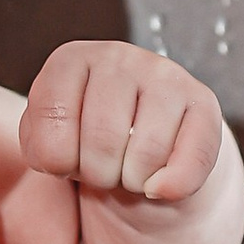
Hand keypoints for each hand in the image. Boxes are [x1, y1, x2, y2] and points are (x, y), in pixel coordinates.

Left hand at [21, 41, 224, 208]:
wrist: (138, 151)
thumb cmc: (86, 145)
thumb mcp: (49, 145)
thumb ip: (40, 153)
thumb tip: (71, 175)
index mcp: (70, 60)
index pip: (49, 120)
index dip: (55, 159)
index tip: (66, 156)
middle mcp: (117, 57)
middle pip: (100, 141)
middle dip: (97, 175)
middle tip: (102, 166)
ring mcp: (164, 74)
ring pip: (145, 154)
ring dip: (133, 181)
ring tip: (129, 167)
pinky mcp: (202, 102)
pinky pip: (191, 160)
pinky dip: (173, 187)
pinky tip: (160, 185)